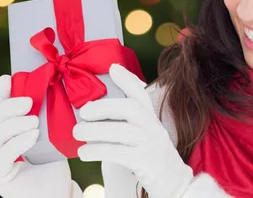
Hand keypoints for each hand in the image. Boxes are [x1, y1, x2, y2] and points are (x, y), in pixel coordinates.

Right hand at [0, 75, 78, 197]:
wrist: (58, 193)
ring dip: (15, 125)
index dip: (2, 94)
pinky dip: (16, 144)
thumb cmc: (56, 163)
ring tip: (34, 122)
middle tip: (29, 102)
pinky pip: (1, 157)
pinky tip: (32, 136)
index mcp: (9, 133)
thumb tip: (60, 88)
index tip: (7, 77)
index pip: (2, 110)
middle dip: (10, 107)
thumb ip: (49, 118)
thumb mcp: (54, 136)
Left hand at [74, 64, 193, 197]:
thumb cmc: (152, 160)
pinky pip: (120, 153)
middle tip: (84, 112)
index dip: (128, 80)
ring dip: (96, 131)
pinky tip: (85, 152)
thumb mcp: (145, 137)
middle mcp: (154, 129)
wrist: (175, 184)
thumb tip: (97, 114)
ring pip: (123, 131)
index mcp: (152, 120)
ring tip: (77, 133)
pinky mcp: (147, 163)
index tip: (113, 68)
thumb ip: (128, 124)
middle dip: (105, 107)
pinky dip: (99, 150)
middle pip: (131, 109)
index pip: (141, 95)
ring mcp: (152, 145)